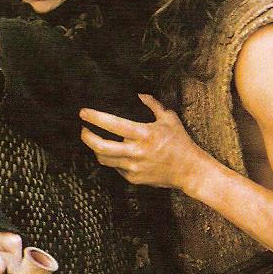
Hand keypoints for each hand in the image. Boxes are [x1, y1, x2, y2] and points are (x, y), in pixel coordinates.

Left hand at [79, 94, 209, 188]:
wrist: (189, 170)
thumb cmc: (181, 143)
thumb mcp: (169, 119)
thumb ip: (153, 105)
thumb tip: (140, 94)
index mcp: (144, 134)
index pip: (113, 124)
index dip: (95, 118)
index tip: (83, 112)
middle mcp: (136, 152)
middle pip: (100, 146)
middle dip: (86, 137)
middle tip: (83, 129)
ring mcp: (133, 168)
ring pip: (104, 159)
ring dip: (96, 149)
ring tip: (95, 140)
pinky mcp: (133, 179)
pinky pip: (115, 168)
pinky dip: (112, 159)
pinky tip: (115, 152)